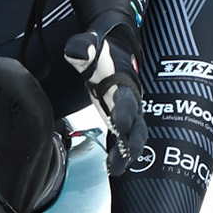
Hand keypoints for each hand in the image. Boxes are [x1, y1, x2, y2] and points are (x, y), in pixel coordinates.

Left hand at [65, 25, 147, 176]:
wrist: (110, 50)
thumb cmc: (100, 49)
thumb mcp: (90, 43)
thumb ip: (83, 47)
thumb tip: (75, 52)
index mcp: (124, 82)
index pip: (126, 100)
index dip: (124, 113)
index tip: (118, 126)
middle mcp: (130, 99)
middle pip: (137, 125)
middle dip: (131, 143)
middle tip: (119, 160)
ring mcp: (127, 111)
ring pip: (135, 136)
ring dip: (127, 153)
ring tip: (114, 169)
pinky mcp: (120, 118)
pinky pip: (125, 138)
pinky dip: (121, 152)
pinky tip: (111, 166)